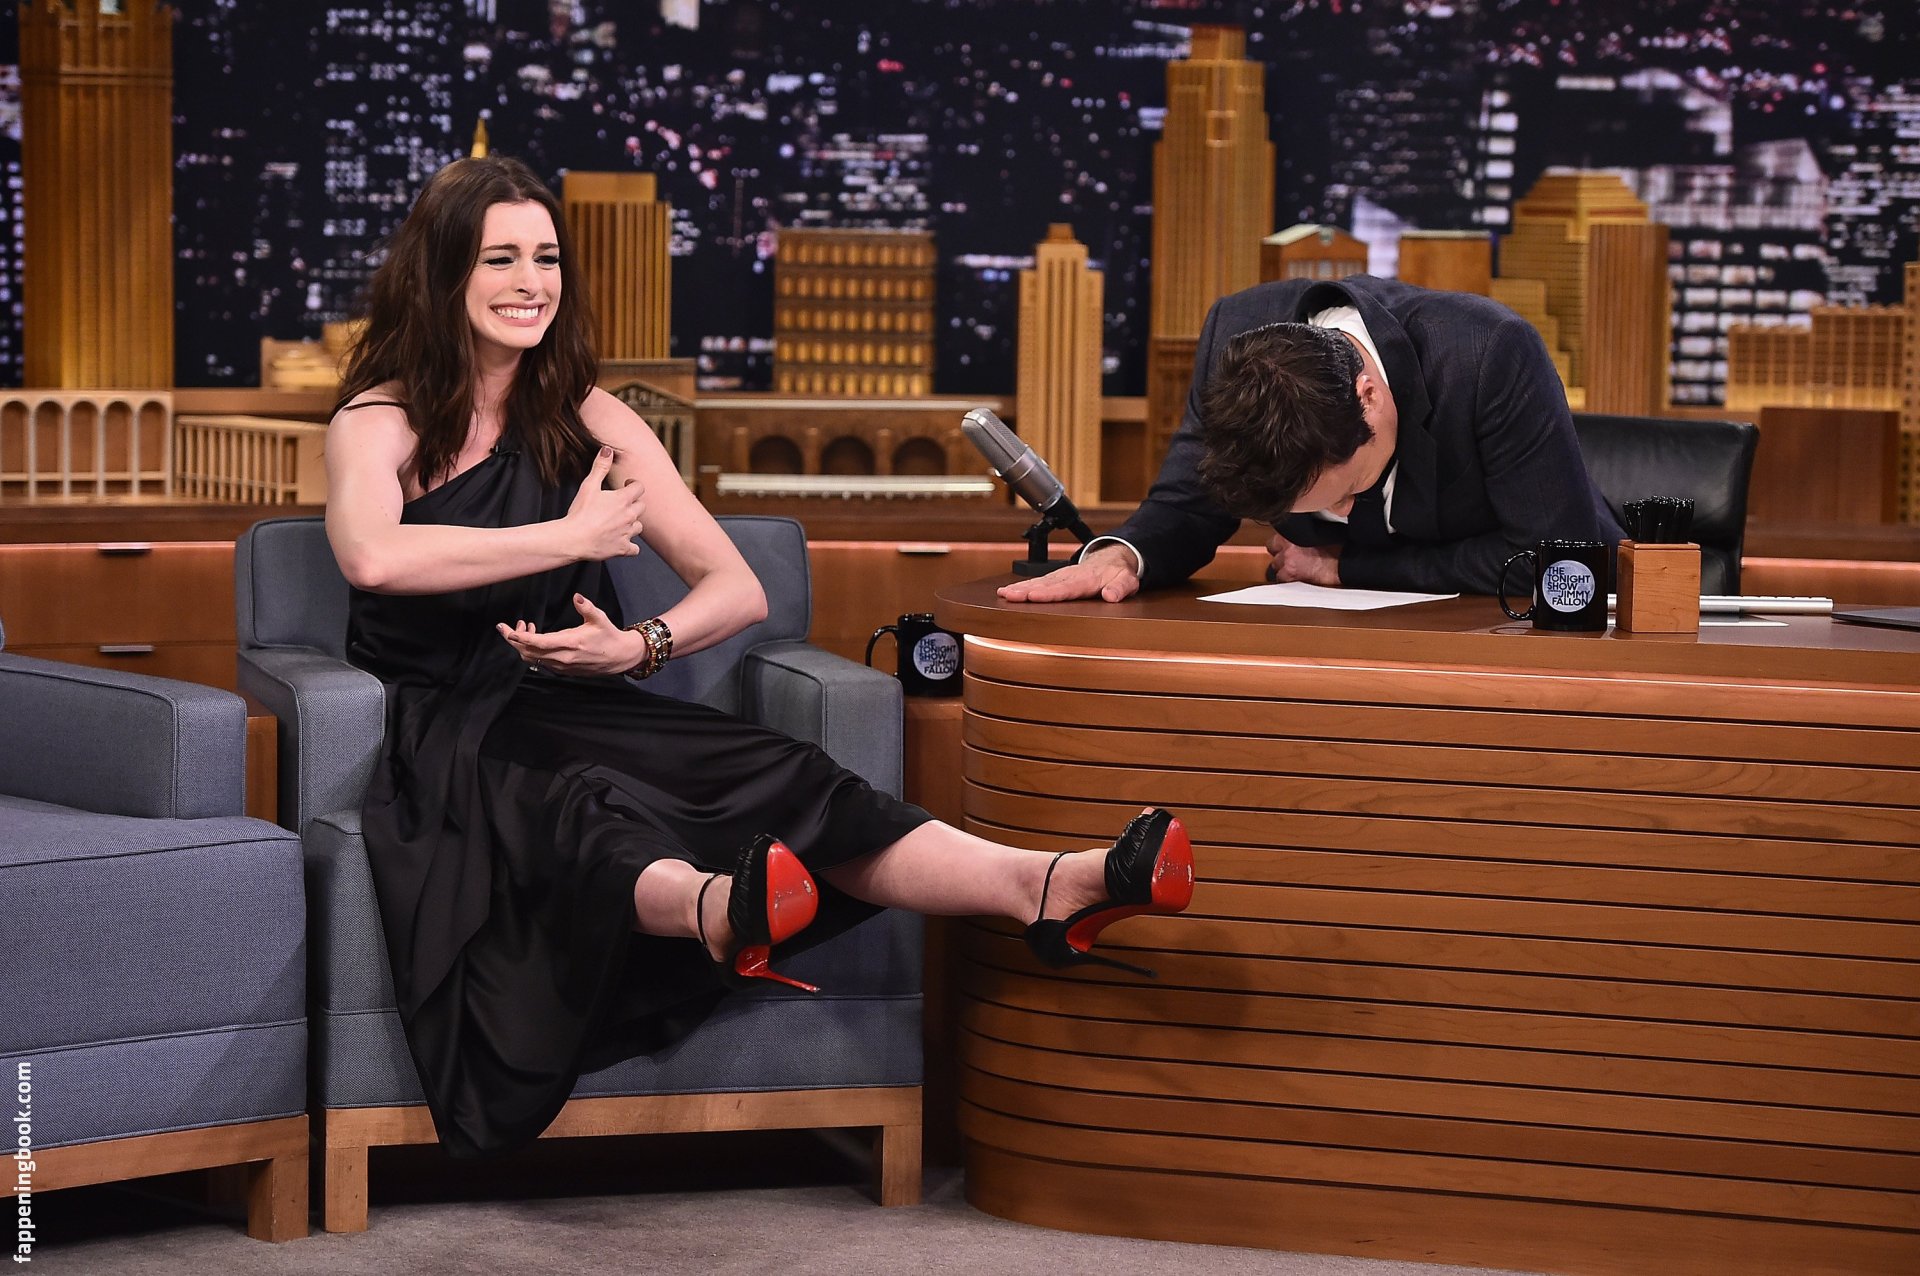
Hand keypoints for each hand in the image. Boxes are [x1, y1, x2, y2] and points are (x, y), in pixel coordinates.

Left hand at [497, 594, 646, 676]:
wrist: (620, 657)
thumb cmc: (609, 636)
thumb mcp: (600, 619)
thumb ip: (586, 607)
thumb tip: (576, 597)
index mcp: (571, 644)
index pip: (540, 643)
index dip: (522, 638)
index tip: (510, 630)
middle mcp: (563, 658)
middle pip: (529, 652)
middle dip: (513, 640)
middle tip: (504, 627)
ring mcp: (561, 666)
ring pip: (532, 658)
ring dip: (522, 645)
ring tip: (522, 628)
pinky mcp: (562, 669)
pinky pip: (540, 661)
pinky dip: (531, 650)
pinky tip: (535, 638)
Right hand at [563, 446, 645, 560]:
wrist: (573, 539)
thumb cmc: (580, 512)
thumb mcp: (589, 486)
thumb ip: (600, 467)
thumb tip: (608, 449)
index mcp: (623, 499)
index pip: (640, 487)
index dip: (633, 485)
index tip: (625, 485)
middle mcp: (629, 516)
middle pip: (641, 507)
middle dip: (633, 504)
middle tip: (620, 505)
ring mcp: (627, 533)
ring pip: (639, 527)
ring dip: (632, 524)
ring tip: (619, 522)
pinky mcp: (623, 549)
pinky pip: (634, 549)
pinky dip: (630, 546)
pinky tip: (621, 542)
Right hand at [997, 543, 1140, 603]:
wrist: (1113, 557)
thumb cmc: (1118, 572)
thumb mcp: (1127, 580)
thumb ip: (1120, 588)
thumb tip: (1111, 596)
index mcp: (1087, 579)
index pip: (1066, 587)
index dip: (1050, 593)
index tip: (1034, 596)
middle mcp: (1070, 576)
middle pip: (1046, 584)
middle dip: (1026, 590)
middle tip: (1009, 595)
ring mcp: (1061, 576)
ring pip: (1038, 581)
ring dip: (1020, 588)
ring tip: (1003, 593)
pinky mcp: (1055, 578)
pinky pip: (1037, 581)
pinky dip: (1021, 586)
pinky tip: (1007, 591)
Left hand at [1265, 532, 1341, 586]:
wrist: (1342, 563)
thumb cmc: (1337, 548)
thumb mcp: (1319, 533)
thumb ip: (1306, 534)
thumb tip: (1302, 536)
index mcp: (1295, 531)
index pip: (1278, 534)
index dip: (1281, 541)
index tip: (1285, 544)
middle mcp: (1288, 545)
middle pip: (1273, 548)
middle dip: (1279, 552)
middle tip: (1288, 556)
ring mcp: (1287, 559)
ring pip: (1275, 563)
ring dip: (1282, 566)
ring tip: (1293, 568)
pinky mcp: (1290, 573)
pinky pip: (1280, 578)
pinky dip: (1285, 578)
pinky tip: (1294, 578)